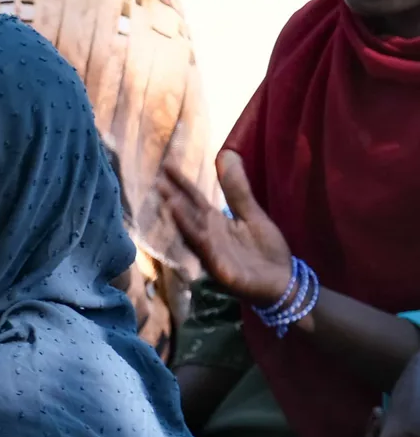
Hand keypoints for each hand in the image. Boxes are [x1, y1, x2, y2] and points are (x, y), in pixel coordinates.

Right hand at [163, 151, 292, 305]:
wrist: (282, 282)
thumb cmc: (266, 249)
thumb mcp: (252, 214)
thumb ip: (237, 189)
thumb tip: (227, 154)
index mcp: (215, 221)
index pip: (194, 198)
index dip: (181, 182)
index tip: (165, 165)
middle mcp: (208, 234)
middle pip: (187, 212)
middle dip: (172, 197)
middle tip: (154, 179)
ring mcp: (211, 251)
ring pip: (191, 231)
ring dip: (179, 216)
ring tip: (166, 197)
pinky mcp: (219, 267)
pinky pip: (205, 249)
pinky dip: (195, 237)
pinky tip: (190, 228)